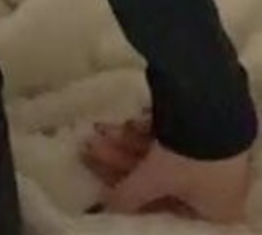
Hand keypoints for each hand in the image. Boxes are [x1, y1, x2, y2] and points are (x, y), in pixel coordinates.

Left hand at [81, 112, 251, 222]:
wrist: (213, 102)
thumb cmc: (188, 154)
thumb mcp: (153, 179)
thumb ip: (129, 196)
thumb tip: (108, 206)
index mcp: (215, 207)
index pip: (167, 209)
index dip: (133, 197)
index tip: (106, 185)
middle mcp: (218, 183)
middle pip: (161, 179)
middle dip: (122, 162)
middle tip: (91, 148)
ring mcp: (213, 152)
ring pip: (161, 153)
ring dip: (126, 142)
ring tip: (99, 129)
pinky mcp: (204, 124)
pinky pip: (169, 134)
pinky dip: (144, 129)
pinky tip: (125, 120)